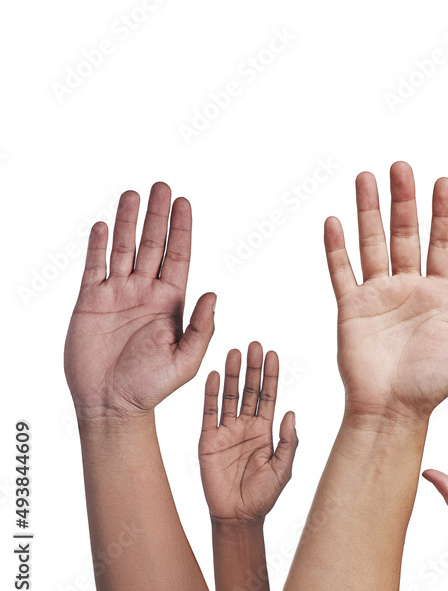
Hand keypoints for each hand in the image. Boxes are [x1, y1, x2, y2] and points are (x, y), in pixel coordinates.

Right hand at [64, 182, 215, 421]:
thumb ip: (202, 327)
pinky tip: (102, 225)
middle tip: (161, 186)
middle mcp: (146, 292)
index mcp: (172, 301)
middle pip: (152, 244)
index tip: (184, 202)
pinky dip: (97, 246)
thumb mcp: (186, 359)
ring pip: (122, 249)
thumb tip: (213, 293)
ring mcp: (117, 295)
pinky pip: (94, 267)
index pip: (179, 256)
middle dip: (157, 215)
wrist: (112, 404)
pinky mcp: (91, 302)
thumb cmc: (152, 386)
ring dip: (127, 221)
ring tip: (132, 194)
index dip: (181, 229)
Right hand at [199, 343, 296, 522]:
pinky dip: (209, 394)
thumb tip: (292, 413)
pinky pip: (208, 413)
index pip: (269, 396)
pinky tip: (211, 376)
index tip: (272, 354)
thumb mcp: (283, 468)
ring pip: (229, 396)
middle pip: (250, 390)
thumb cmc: (264, 495)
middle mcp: (246, 426)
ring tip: (233, 352)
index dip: (271, 375)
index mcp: (266, 430)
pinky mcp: (208, 440)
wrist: (238, 516)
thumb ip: (289, 441)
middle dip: (252, 368)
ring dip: (230, 375)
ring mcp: (226, 431)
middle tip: (254, 345)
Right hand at [324, 162, 447, 421]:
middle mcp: (409, 287)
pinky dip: (337, 247)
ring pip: (373, 243)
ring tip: (367, 177)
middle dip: (404, 200)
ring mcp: (378, 295)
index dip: (443, 213)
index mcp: (440, 293)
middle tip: (403, 165)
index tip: (444, 182)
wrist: (391, 412)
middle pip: (406, 233)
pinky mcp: (351, 308)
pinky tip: (335, 220)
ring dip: (369, 211)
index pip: (443, 243)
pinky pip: (342, 271)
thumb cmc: (432, 386)